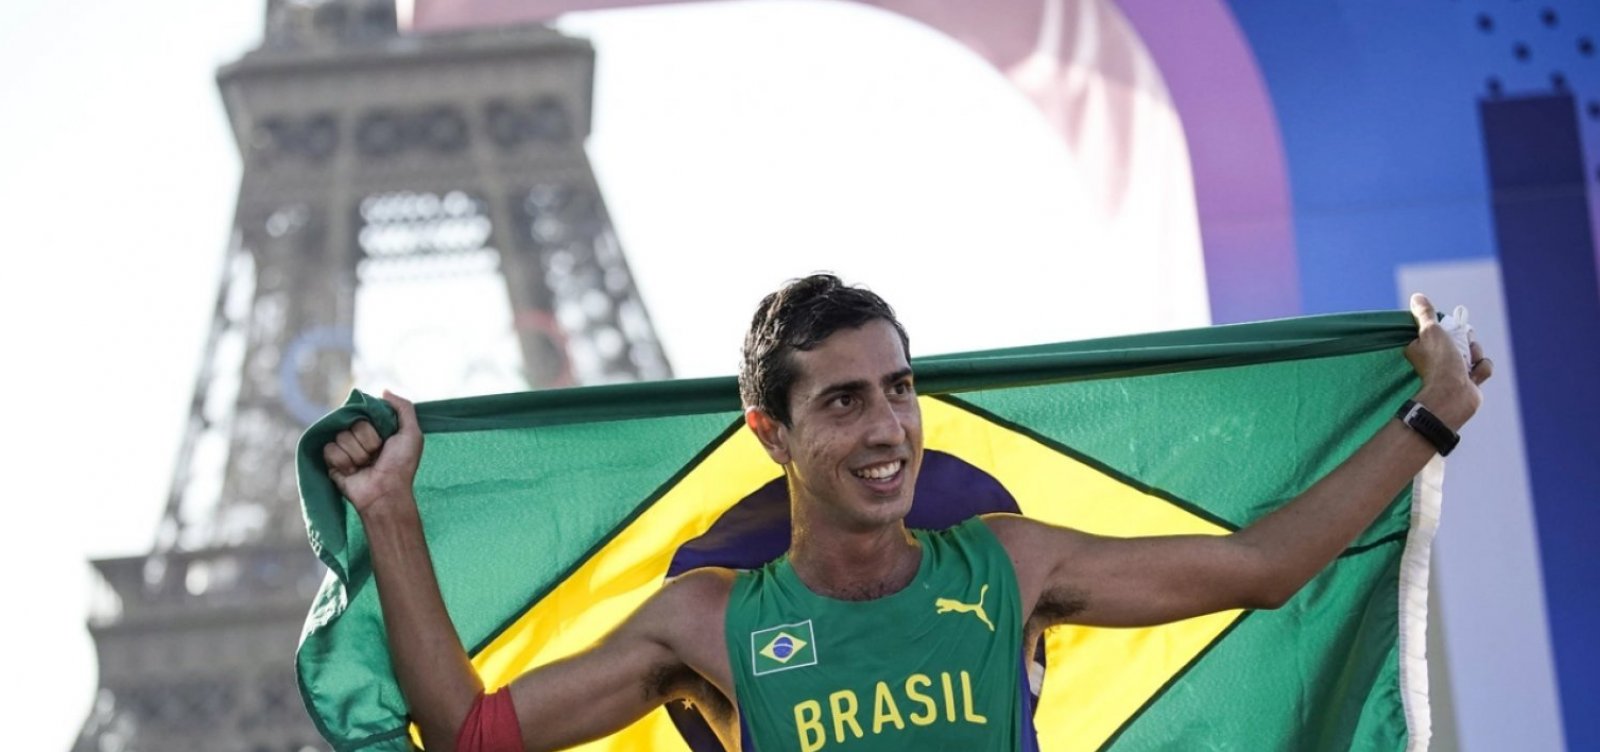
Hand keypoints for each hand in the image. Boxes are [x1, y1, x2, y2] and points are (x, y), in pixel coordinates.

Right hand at [323, 390, 422, 515]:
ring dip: (357, 454)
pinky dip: (343, 462)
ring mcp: (345, 449)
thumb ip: (403, 408)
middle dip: (367, 441)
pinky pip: (329, 449)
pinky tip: (353, 472)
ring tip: (366, 465)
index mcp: (376, 428)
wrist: (386, 493)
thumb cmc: (401, 465)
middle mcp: (359, 437)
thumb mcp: (411, 434)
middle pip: (351, 423)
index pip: (363, 410)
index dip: (373, 425)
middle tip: (376, 455)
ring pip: (340, 436)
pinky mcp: (332, 462)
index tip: (385, 437)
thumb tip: (384, 391)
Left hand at [1405, 293, 1490, 426]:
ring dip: (1475, 355)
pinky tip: (1472, 378)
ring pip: (1475, 351)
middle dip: (1467, 341)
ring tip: (1466, 365)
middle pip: (1463, 338)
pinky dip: (1481, 370)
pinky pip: (1484, 367)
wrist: (1453, 395)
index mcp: (1425, 346)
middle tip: (1460, 346)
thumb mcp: (1430, 331)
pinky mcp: (1470, 380)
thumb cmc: (1438, 363)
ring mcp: (1455, 369)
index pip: (1444, 328)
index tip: (1451, 330)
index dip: (1451, 328)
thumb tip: (1417, 297)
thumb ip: (1425, 314)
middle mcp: (1438, 358)